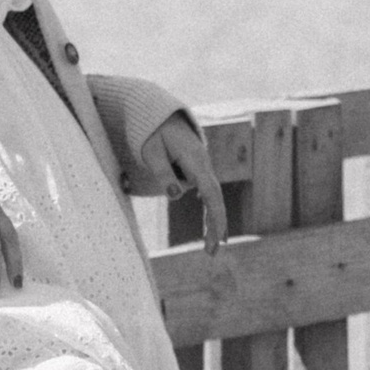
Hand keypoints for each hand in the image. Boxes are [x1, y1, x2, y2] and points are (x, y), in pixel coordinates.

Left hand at [131, 113, 226, 248]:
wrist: (161, 116)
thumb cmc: (153, 132)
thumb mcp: (151, 151)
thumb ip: (162, 173)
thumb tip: (175, 196)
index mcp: (195, 159)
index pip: (210, 191)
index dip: (215, 214)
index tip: (218, 235)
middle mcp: (204, 165)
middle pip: (215, 199)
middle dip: (216, 226)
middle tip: (212, 253)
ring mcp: (202, 168)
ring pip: (211, 198)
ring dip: (212, 223)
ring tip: (211, 250)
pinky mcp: (197, 171)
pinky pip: (207, 195)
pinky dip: (210, 213)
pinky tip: (212, 232)